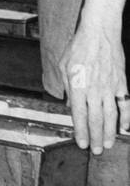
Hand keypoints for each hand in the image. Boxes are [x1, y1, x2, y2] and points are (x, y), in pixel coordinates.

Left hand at [62, 18, 127, 153]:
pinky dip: (126, 118)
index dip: (80, 131)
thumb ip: (66, 88)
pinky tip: (125, 128)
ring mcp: (110, 88)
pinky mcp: (121, 84)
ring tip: (109, 144)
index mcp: (77, 87)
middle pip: (95, 119)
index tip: (82, 144)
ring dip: (110, 132)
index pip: (78, 115)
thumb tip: (69, 106)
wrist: (99, 34)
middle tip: (97, 151)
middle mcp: (94, 90)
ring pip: (111, 116)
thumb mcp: (63, 67)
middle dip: (96, 137)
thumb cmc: (78, 48)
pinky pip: (125, 105)